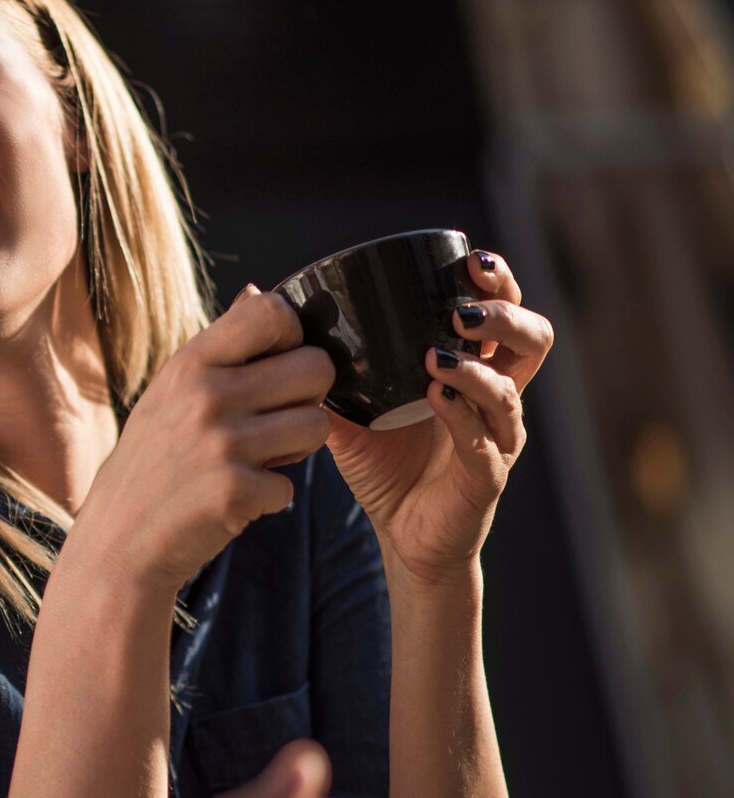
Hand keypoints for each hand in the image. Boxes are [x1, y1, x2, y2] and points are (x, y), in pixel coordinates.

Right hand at [75, 286, 333, 596]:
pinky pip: (292, 486)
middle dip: (309, 397)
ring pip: (317, 426)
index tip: (280, 362)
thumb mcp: (169, 394)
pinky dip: (270, 498)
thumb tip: (257, 291)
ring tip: (258, 460)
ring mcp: (222, 444)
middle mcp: (207, 396)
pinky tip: (237, 499)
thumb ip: (218, 348)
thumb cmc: (149, 464)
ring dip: (297, 450)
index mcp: (191, 363)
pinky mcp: (235, 492)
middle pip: (316, 368)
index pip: (272, 312)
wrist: (117, 542)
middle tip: (276, 420)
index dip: (293, 336)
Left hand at [324, 251, 553, 584]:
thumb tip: (264, 308)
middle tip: (462, 309)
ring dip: (474, 368)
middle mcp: (496, 397)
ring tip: (436, 356)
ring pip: (509, 390)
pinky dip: (462, 417)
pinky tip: (436, 398)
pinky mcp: (486, 476)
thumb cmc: (386, 466)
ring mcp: (497, 437)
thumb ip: (321, 367)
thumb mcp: (348, 409)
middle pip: (532, 339)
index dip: (498, 284)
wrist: (402, 536)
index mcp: (473, 370)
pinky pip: (485, 441)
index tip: (471, 261)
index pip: (503, 313)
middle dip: (504, 316)